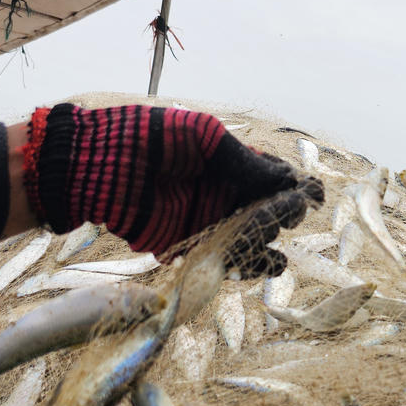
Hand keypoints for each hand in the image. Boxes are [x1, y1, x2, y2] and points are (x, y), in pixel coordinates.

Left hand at [23, 104, 322, 257]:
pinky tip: (254, 267)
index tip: (310, 197)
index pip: (275, 178)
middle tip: (280, 216)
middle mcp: (223, 193)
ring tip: (274, 259)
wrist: (95, 166)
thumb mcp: (203, 138)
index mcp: (231, 163)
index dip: (296, 189)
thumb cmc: (148, 138)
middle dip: (281, 217)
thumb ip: (245, 161)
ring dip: (265, 249)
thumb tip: (287, 180)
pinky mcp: (185, 244)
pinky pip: (220, 260)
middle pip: (269, 212)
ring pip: (248, 241)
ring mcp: (206, 220)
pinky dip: (239, 266)